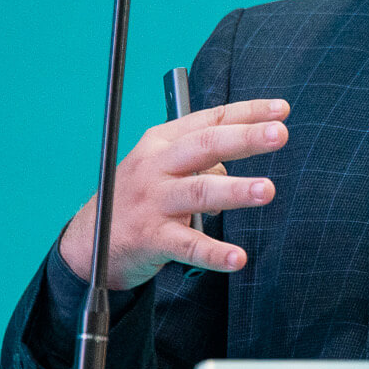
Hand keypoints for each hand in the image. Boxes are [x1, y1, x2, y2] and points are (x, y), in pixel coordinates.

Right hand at [58, 99, 289, 288]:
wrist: (88, 243)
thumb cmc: (137, 200)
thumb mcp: (162, 170)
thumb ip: (199, 163)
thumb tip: (231, 168)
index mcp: (162, 142)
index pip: (210, 121)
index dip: (247, 113)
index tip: (281, 110)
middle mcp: (156, 166)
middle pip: (204, 146)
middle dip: (243, 139)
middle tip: (279, 134)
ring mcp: (152, 202)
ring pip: (198, 192)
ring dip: (234, 190)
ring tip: (266, 190)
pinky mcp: (150, 237)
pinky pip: (187, 245)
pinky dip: (214, 253)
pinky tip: (238, 258)